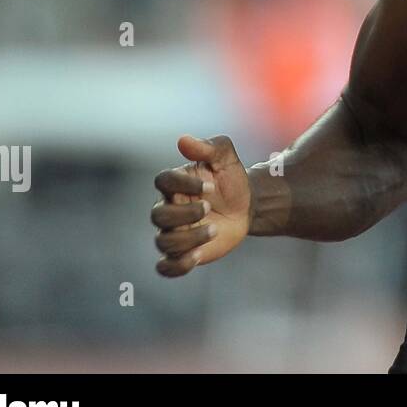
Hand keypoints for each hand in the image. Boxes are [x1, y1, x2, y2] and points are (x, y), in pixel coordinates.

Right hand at [152, 134, 250, 276]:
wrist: (248, 205)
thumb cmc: (232, 179)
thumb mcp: (226, 158)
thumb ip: (209, 146)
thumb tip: (183, 140)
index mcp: (176, 184)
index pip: (163, 181)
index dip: (183, 184)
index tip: (210, 186)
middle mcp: (169, 208)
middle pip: (158, 216)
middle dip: (185, 214)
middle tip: (210, 207)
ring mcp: (175, 232)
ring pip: (164, 242)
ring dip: (189, 239)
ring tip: (214, 230)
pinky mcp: (183, 253)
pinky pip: (166, 266)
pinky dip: (177, 266)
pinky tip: (198, 257)